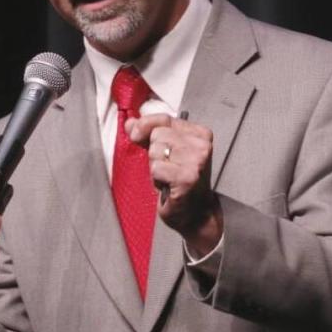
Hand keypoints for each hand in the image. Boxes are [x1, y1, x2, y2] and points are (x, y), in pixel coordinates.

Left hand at [126, 113, 222, 255]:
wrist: (195, 213)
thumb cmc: (179, 180)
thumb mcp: (164, 151)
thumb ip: (147, 134)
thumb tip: (129, 123)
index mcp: (200, 133)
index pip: (164, 119)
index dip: (144, 126)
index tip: (135, 135)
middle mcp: (202, 145)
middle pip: (157, 135)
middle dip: (154, 153)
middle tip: (168, 168)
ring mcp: (196, 161)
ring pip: (155, 151)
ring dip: (156, 167)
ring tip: (169, 177)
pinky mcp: (187, 178)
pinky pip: (156, 169)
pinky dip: (157, 180)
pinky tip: (169, 186)